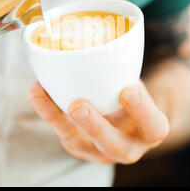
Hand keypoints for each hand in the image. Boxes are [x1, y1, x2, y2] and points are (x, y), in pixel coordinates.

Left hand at [27, 81, 168, 164]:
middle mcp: (128, 148)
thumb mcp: (137, 84)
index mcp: (151, 131)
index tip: (128, 90)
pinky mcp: (78, 148)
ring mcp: (100, 152)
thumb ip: (126, 72)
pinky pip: (61, 133)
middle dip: (94, 126)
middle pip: (114, 146)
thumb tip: (104, 38)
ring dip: (58, 119)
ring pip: (79, 142)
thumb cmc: (131, 94)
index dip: (141, 111)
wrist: (124, 119)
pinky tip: (36, 93)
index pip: (153, 126)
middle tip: (77, 106)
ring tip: (41, 94)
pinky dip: (47, 112)